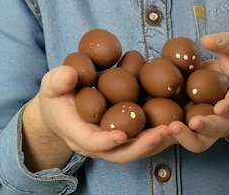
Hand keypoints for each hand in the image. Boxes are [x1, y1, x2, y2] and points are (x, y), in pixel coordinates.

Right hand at [22, 65, 176, 170]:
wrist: (60, 110)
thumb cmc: (57, 96)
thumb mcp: (51, 85)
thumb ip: (58, 80)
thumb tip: (70, 74)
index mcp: (77, 133)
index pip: (92, 142)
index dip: (107, 140)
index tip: (122, 135)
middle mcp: (97, 144)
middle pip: (120, 153)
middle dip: (142, 145)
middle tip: (162, 132)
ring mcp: (112, 143)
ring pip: (136, 150)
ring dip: (157, 142)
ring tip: (176, 129)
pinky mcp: (124, 136)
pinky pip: (142, 140)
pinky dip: (160, 135)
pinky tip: (177, 122)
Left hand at [168, 32, 228, 151]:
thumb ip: (225, 42)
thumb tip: (206, 39)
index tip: (220, 107)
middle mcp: (228, 118)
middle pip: (218, 130)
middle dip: (205, 128)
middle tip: (190, 123)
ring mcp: (213, 126)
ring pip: (201, 141)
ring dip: (186, 138)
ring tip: (169, 129)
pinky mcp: (198, 127)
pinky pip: (188, 136)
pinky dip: (175, 135)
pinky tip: (158, 128)